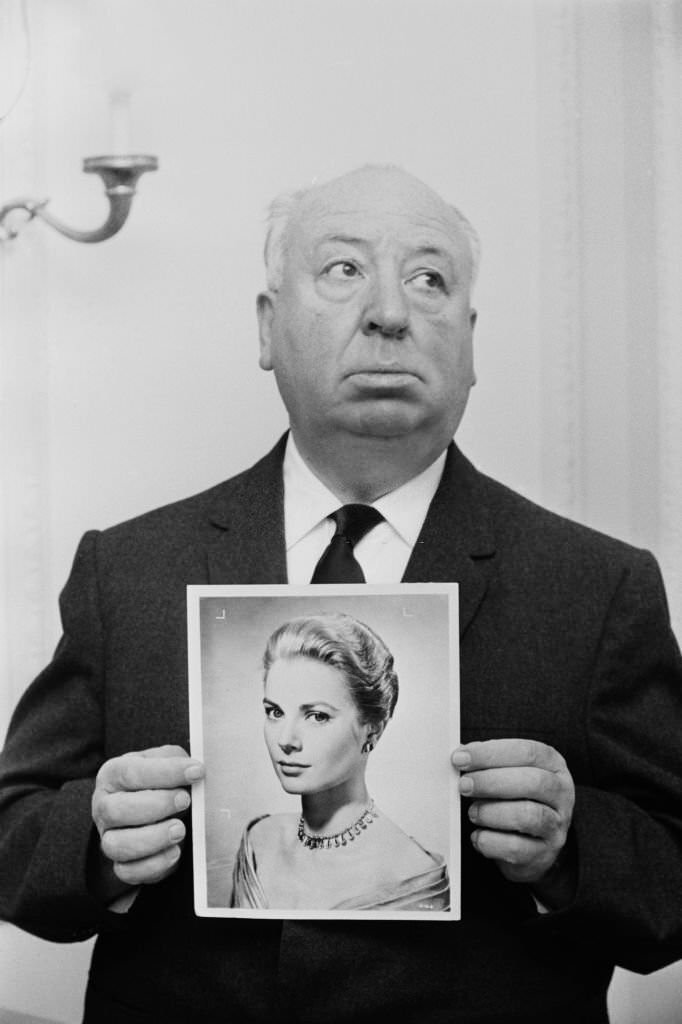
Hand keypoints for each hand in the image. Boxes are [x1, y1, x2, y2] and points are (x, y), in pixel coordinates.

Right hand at [92, 744, 204, 887]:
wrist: (159, 809)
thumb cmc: (162, 781)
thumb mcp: (168, 761)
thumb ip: (178, 763)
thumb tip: (195, 772)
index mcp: (113, 774)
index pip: (130, 772)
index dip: (165, 773)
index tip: (196, 772)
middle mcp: (104, 806)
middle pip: (115, 810)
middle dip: (155, 806)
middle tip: (185, 801)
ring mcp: (109, 837)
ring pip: (116, 845)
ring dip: (153, 838)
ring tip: (180, 829)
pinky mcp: (121, 864)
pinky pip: (128, 872)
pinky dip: (154, 865)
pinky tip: (174, 851)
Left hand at [452, 739, 574, 886]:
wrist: (533, 845)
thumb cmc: (515, 799)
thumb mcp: (508, 773)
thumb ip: (489, 762)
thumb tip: (461, 756)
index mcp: (553, 765)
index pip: (527, 752)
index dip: (491, 753)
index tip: (460, 758)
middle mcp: (561, 794)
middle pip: (532, 782)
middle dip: (491, 782)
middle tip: (464, 785)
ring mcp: (556, 826)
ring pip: (528, 815)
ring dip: (491, 812)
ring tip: (473, 812)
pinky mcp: (543, 854)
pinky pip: (516, 848)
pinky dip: (490, 841)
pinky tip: (478, 835)